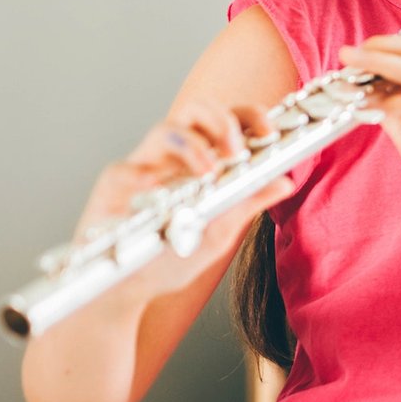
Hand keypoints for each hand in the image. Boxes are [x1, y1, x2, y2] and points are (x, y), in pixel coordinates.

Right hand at [73, 102, 295, 299]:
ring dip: (193, 143)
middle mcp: (172, 158)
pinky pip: (127, 168)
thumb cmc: (169, 259)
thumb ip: (248, 202)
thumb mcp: (219, 232)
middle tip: (237, 149)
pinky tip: (161, 186)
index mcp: (201, 162)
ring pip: (165, 128)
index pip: (228, 122)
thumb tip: (286, 182)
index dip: (250, 117)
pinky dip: (144, 175)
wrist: (124, 290)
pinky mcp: (114, 186)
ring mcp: (143, 167)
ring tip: (209, 171)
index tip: (270, 133)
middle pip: (197, 110)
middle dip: (223, 120)